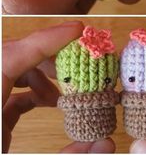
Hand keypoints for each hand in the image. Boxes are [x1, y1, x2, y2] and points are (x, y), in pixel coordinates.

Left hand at [3, 20, 115, 153]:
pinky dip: (31, 90)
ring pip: (10, 69)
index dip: (46, 38)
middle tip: (79, 60)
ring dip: (40, 74)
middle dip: (48, 54)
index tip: (78, 30)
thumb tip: (106, 143)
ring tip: (66, 90)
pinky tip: (51, 102)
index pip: (10, 55)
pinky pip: (6, 88)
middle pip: (12, 56)